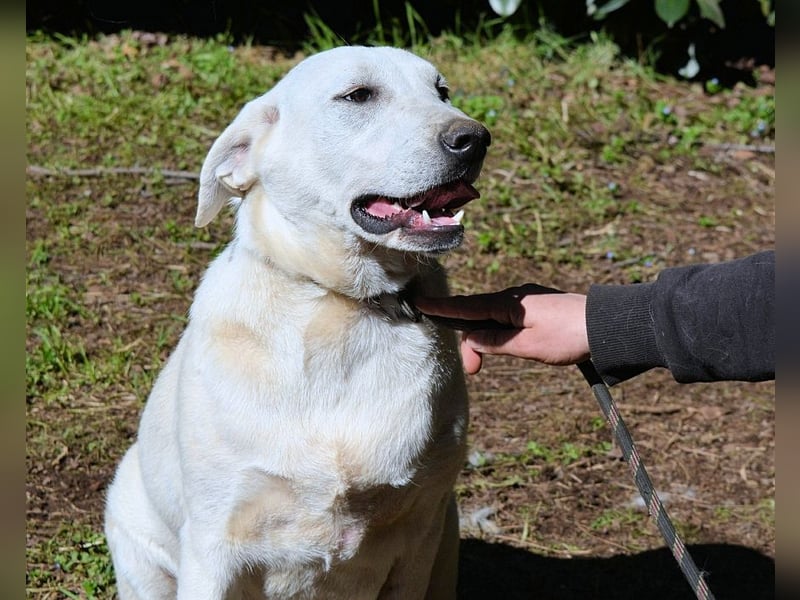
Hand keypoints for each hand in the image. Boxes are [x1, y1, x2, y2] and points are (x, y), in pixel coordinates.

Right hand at [416, 284, 589, 373]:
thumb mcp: (528, 346)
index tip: (420, 302)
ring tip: (486, 363)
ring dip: (486, 341)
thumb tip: (472, 339)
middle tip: (474, 371)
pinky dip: (498, 333)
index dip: (443, 308)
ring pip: (493, 319)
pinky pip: (507, 318)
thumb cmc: (569, 336)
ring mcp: (526, 301)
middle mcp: (515, 298)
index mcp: (509, 304)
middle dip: (471, 343)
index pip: (467, 307)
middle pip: (478, 316)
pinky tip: (504, 344)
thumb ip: (496, 342)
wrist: (607, 326)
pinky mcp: (537, 308)